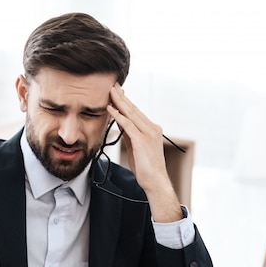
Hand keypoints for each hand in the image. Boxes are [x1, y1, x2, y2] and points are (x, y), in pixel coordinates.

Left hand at [107, 84, 181, 221]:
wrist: (156, 181)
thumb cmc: (146, 168)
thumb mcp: (135, 147)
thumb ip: (129, 135)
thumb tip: (120, 124)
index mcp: (152, 129)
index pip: (136, 112)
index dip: (126, 101)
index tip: (118, 92)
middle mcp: (152, 128)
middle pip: (134, 109)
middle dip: (122, 97)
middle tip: (113, 85)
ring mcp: (148, 133)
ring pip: (131, 114)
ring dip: (119, 102)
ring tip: (110, 92)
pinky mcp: (142, 140)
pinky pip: (127, 124)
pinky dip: (118, 115)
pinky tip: (111, 108)